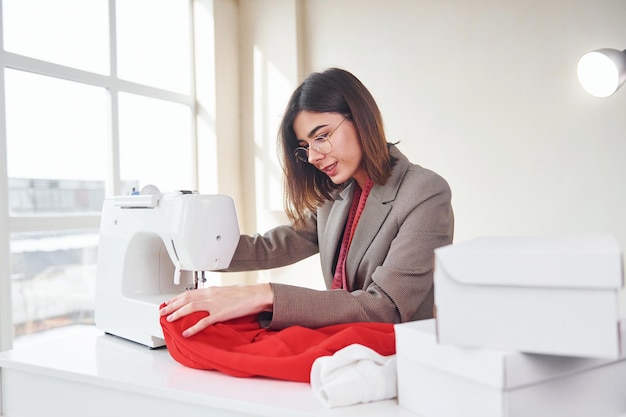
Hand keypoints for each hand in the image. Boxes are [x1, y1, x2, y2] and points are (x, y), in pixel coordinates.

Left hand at [159, 283, 273, 337]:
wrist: (256, 295)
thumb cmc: (244, 294)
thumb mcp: (226, 291)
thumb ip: (214, 295)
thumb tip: (207, 300)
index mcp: (211, 289)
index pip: (189, 293)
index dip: (176, 298)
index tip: (168, 302)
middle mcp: (210, 295)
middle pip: (186, 299)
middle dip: (172, 305)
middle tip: (162, 311)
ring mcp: (214, 304)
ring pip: (190, 308)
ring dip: (177, 313)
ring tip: (169, 319)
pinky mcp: (220, 314)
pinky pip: (203, 322)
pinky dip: (193, 328)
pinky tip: (186, 333)